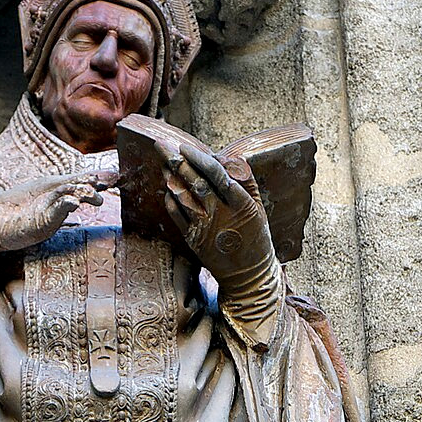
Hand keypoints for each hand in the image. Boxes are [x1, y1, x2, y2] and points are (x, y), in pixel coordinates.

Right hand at [0, 171, 116, 261]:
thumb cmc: (14, 220)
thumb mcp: (43, 213)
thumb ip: (59, 208)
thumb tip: (75, 208)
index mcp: (51, 189)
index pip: (77, 180)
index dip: (96, 177)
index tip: (115, 176)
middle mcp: (48, 191)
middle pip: (76, 181)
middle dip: (95, 179)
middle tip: (114, 178)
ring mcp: (43, 201)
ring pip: (67, 190)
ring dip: (84, 191)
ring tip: (97, 195)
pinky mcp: (38, 214)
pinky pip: (55, 206)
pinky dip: (67, 203)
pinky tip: (77, 204)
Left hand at [162, 139, 271, 278]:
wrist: (248, 275)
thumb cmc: (255, 237)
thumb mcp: (259, 209)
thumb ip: (246, 182)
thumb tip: (230, 158)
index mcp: (241, 204)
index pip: (216, 174)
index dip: (199, 158)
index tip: (185, 146)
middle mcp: (221, 214)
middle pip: (195, 182)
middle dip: (176, 161)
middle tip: (161, 146)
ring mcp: (204, 227)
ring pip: (183, 197)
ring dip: (170, 178)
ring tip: (163, 162)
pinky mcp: (193, 239)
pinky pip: (177, 215)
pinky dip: (171, 199)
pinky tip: (168, 188)